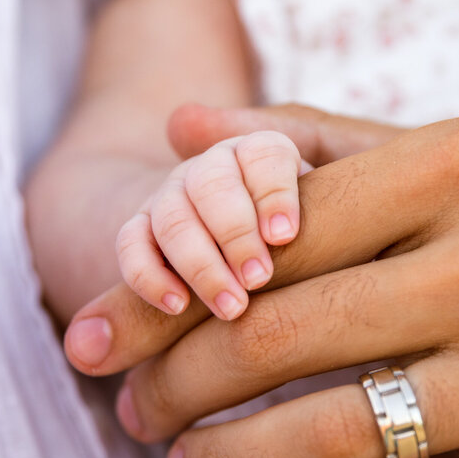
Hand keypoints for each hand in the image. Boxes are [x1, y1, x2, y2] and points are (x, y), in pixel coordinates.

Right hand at [116, 130, 306, 319]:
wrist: (261, 242)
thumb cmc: (310, 224)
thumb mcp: (327, 195)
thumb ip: (322, 153)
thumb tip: (273, 155)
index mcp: (260, 150)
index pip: (262, 155)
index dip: (273, 193)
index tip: (284, 237)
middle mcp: (211, 165)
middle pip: (212, 185)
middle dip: (235, 235)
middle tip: (259, 279)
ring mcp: (172, 196)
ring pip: (173, 219)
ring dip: (201, 265)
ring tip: (232, 307)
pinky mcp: (142, 230)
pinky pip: (131, 245)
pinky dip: (148, 276)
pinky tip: (178, 307)